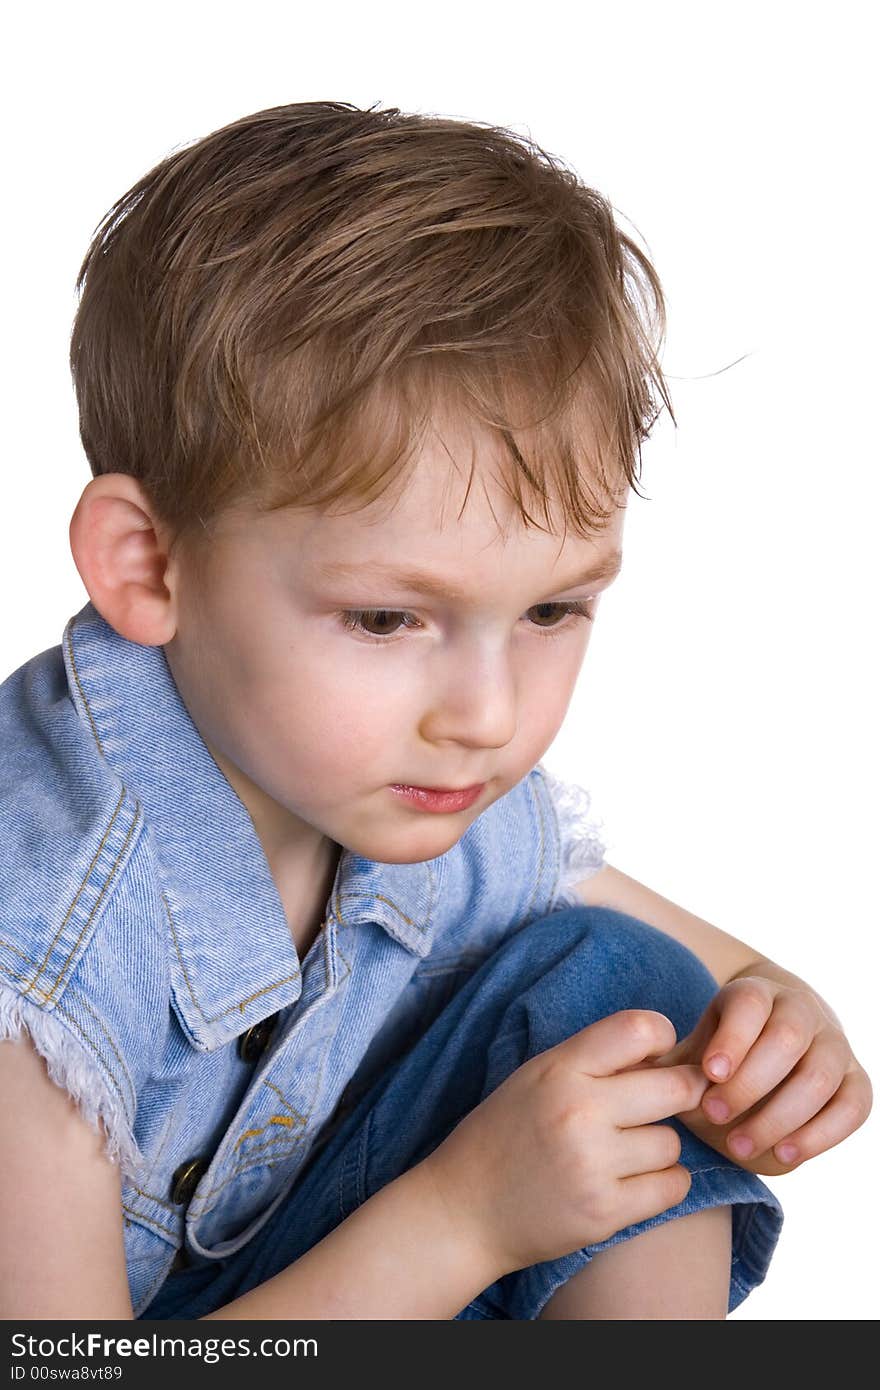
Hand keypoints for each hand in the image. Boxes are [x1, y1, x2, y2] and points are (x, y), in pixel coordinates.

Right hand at [420, 1009, 710, 1277]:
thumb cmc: (505, 1136)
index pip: (640, 1029)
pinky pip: (673, 1186)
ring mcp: (592, 1164)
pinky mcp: (604, 1212)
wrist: (463, 1211)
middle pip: (676, 1088)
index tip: (655, 1057)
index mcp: (560, 1069)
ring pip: (673, 1142)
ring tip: (627, 1153)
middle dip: (680, 1095)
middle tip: (665, 1105)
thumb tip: (664, 1053)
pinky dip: (663, 1184)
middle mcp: (579, 1111)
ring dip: (659, 1148)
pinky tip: (635, 1181)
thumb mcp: (536, 1077)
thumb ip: (593, 1060)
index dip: (662, 1038)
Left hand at [650, 972, 872, 1175]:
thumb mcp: (690, 1050)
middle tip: (715, 1118)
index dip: (732, 1038)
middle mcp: (801, 1010)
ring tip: (740, 1149)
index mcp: (755, 992)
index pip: (750, 1003)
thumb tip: (623, 1073)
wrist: (769, 1055)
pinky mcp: (856, 1082)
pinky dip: (822, 1133)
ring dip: (780, 1116)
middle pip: (788, 1038)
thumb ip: (663, 1063)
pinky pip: (854, 1106)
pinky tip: (785, 1155)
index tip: (708, 1073)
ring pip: (820, 1075)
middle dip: (751, 1083)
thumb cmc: (717, 1059)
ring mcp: (835, 1044)